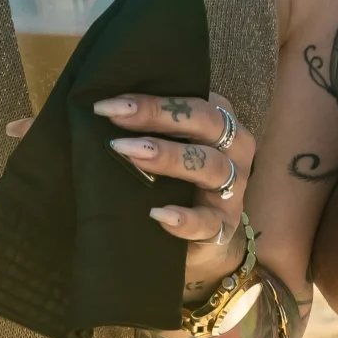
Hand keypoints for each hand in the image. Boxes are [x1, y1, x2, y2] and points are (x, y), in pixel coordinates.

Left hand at [99, 93, 257, 293]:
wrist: (197, 239)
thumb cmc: (176, 180)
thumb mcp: (168, 146)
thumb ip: (148, 127)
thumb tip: (103, 110)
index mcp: (219, 120)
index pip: (192, 99)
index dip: (153, 98)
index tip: (111, 103)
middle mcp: (233, 148)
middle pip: (206, 121)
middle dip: (159, 115)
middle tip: (117, 117)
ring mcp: (233, 188)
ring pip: (211, 165)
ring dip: (170, 157)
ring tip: (132, 155)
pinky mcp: (224, 227)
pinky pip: (209, 222)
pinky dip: (186, 219)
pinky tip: (159, 214)